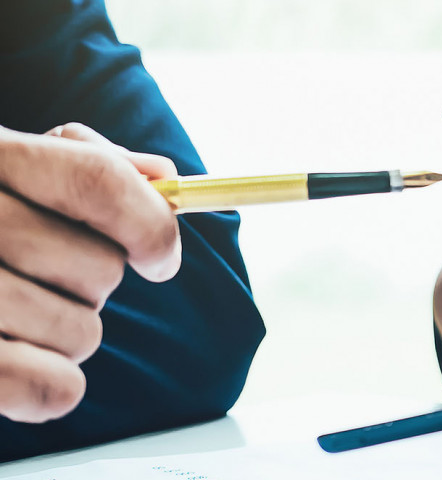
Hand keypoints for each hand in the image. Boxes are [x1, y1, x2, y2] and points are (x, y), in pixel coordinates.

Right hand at [0, 123, 179, 421]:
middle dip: (94, 284)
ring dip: (69, 334)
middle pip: (100, 267)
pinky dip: (52, 386)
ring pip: (82, 332)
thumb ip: (80, 161)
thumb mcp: (1, 165)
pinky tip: (27, 371)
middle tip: (46, 281)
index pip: (94, 181)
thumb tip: (159, 175)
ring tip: (16, 318)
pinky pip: (50, 387)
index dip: (149, 223)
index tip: (159, 258)